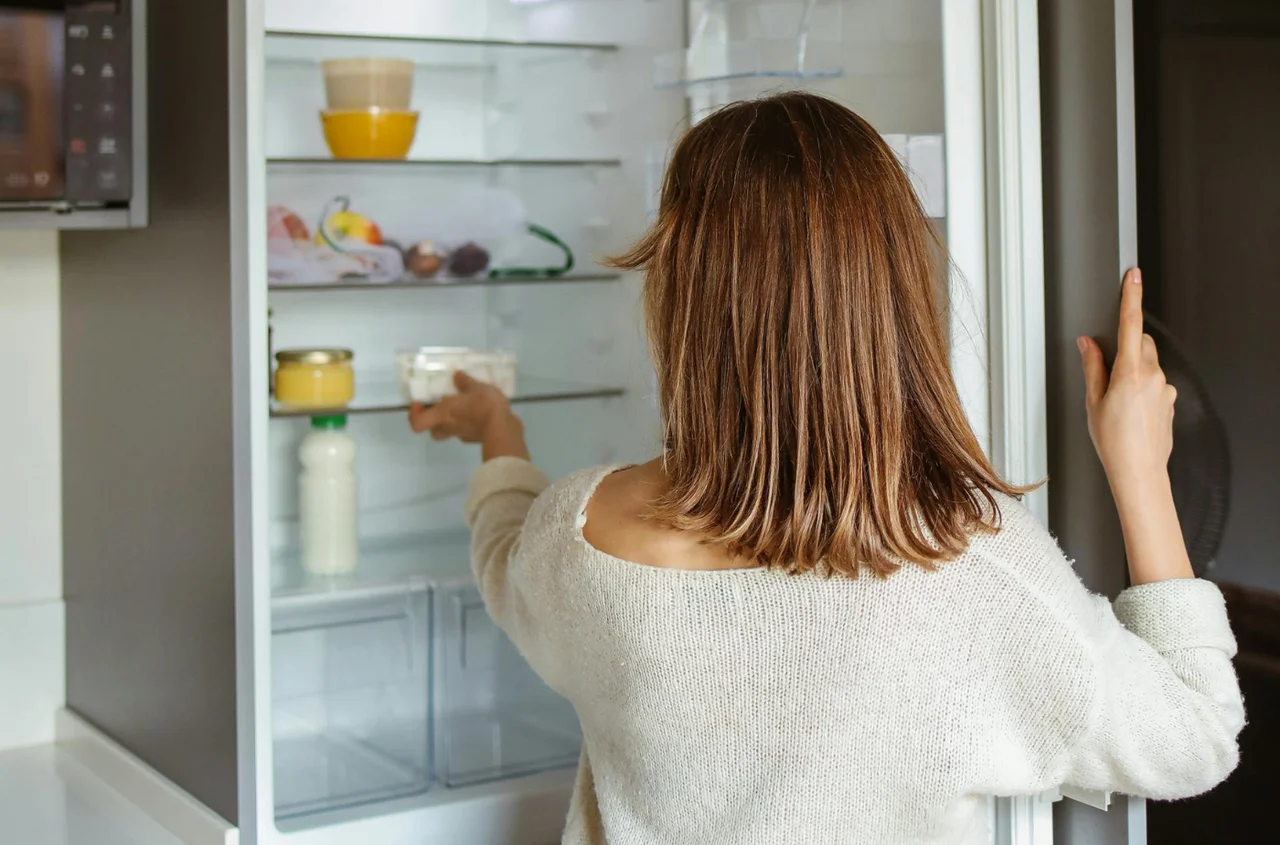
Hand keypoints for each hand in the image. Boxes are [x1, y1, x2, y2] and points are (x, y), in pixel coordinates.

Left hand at [408, 371, 530, 460]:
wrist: (503, 428)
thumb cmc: (483, 406)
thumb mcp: (476, 386)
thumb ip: (465, 382)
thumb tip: (457, 375)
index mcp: (443, 414)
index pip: (417, 423)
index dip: (414, 415)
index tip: (421, 404)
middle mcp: (448, 427)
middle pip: (433, 430)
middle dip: (435, 421)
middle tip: (443, 408)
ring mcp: (462, 435)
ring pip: (449, 432)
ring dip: (452, 423)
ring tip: (464, 409)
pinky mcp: (476, 439)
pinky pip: (467, 432)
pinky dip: (470, 425)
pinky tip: (480, 415)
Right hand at [1077, 268, 1176, 495]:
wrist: (1139, 471)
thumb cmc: (1114, 443)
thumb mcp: (1093, 402)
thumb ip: (1093, 367)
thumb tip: (1088, 345)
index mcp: (1130, 372)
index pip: (1130, 324)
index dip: (1131, 296)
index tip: (1133, 276)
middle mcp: (1153, 376)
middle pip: (1142, 343)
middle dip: (1127, 346)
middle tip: (1108, 371)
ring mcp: (1165, 388)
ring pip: (1149, 364)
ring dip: (1134, 371)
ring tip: (1117, 402)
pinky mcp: (1170, 401)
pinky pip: (1155, 383)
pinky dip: (1142, 388)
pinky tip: (1130, 411)